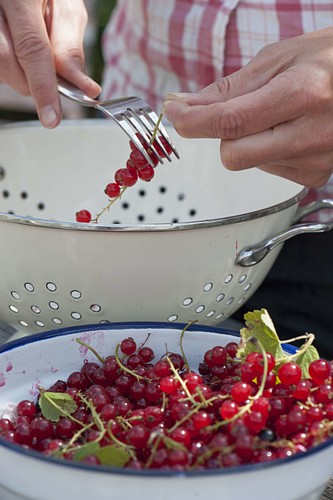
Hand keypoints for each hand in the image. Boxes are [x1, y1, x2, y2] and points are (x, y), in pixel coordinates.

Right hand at [0, 0, 100, 127]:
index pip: (32, 50)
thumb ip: (70, 46)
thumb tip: (82, 86)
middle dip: (33, 84)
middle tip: (50, 82)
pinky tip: (17, 52)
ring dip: (21, 77)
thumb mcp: (66, 5)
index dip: (44, 88)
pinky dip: (10, 68)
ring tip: (33, 58)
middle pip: (8, 64)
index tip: (52, 118)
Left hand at [163, 27, 332, 187]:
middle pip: (233, 154)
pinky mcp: (314, 176)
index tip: (175, 113)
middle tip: (236, 110)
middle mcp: (311, 133)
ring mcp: (315, 160)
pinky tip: (289, 132)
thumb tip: (187, 106)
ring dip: (248, 140)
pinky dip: (266, 151)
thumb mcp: (279, 59)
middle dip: (223, 133)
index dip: (193, 120)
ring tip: (279, 114)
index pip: (230, 121)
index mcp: (302, 94)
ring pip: (248, 162)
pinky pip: (266, 169)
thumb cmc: (329, 62)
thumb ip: (230, 88)